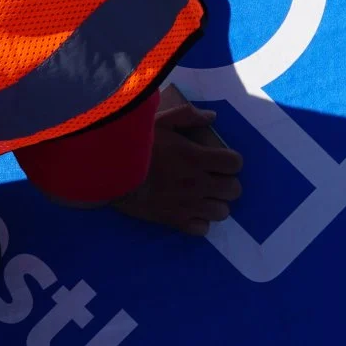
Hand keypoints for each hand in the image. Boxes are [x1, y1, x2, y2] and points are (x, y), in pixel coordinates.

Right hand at [112, 101, 242, 235]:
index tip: (220, 160)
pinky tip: (190, 211)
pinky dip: (200, 221)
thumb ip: (188, 116)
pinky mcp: (174, 221)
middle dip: (227, 182)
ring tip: (203, 196)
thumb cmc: (135, 144)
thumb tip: (212, 117)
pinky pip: (202, 229)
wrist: (110, 172)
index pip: (235, 164)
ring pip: (222, 212)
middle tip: (213, 177)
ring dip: (216, 202)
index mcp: (196, 157)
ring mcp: (187, 205)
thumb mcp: (159, 120)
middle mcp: (197, 183)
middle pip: (234, 190)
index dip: (231, 161)